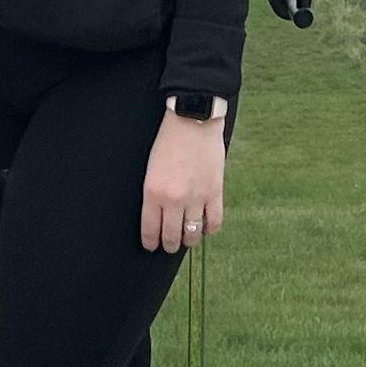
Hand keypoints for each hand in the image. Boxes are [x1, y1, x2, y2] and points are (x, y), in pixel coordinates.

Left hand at [140, 107, 226, 251]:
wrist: (192, 120)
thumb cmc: (168, 140)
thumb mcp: (151, 168)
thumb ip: (154, 193)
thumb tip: (159, 215)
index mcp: (153, 193)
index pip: (150, 230)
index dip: (151, 243)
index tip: (151, 246)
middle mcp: (174, 200)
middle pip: (172, 236)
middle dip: (169, 245)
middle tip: (169, 246)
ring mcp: (197, 198)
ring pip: (193, 234)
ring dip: (189, 240)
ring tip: (187, 238)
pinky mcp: (215, 192)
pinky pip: (214, 222)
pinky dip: (210, 229)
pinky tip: (205, 228)